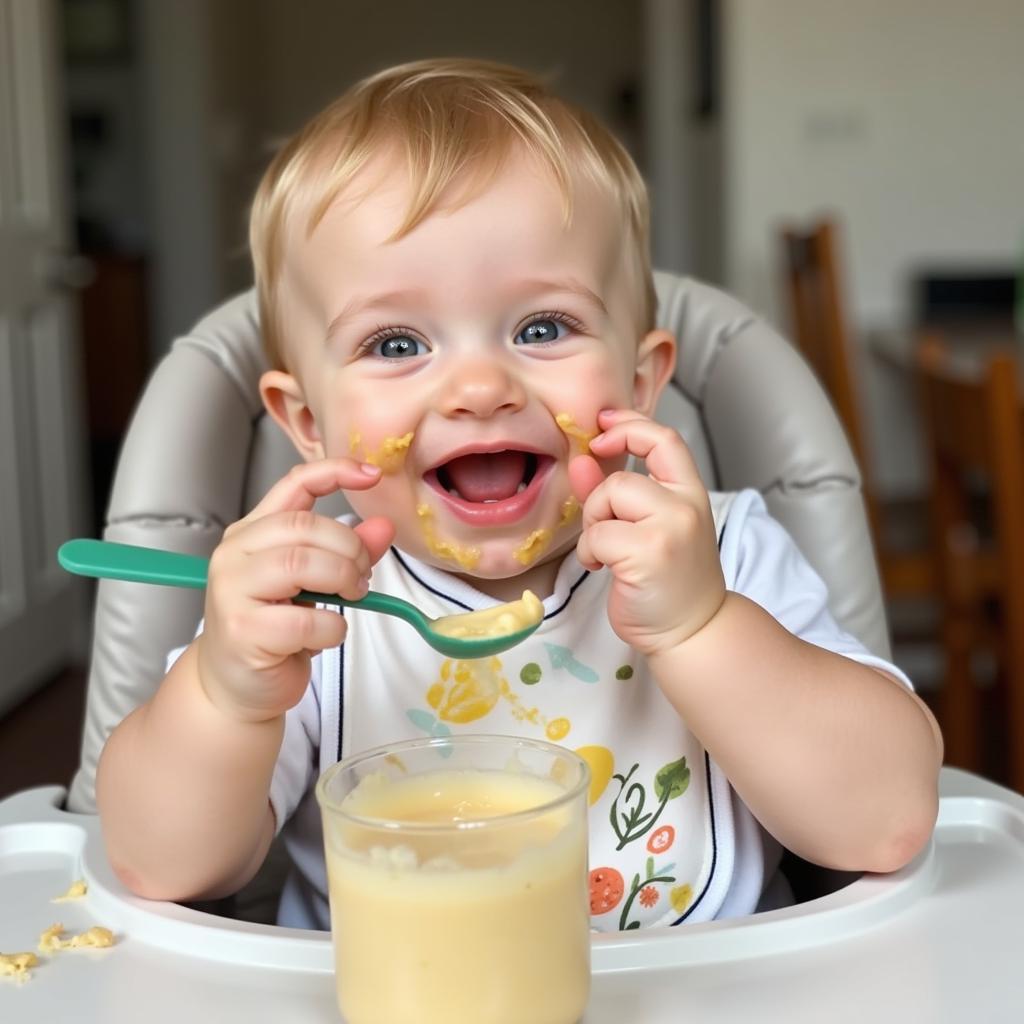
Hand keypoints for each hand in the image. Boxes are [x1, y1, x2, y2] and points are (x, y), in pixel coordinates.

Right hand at [196, 459, 394, 722]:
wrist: (238, 687)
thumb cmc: (277, 630)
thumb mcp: (315, 584)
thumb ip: (347, 552)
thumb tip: (384, 527)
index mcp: (253, 532)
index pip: (293, 485)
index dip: (335, 472)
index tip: (373, 475)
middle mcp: (235, 554)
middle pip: (305, 528)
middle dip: (349, 549)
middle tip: (362, 578)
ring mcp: (232, 591)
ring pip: (302, 565)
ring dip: (342, 581)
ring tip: (350, 599)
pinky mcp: (242, 630)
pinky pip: (305, 618)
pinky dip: (332, 627)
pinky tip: (325, 634)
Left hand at [568, 409, 724, 655]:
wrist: (692, 631)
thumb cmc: (666, 581)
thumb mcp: (646, 528)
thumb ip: (612, 492)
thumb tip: (582, 458)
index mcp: (690, 492)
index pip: (663, 438)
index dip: (628, 424)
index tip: (601, 426)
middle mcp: (686, 505)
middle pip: (622, 475)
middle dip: (599, 502)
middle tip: (605, 530)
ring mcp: (671, 528)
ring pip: (609, 499)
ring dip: (595, 527)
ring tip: (607, 553)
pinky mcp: (650, 554)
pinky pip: (598, 535)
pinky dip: (591, 553)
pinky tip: (604, 569)